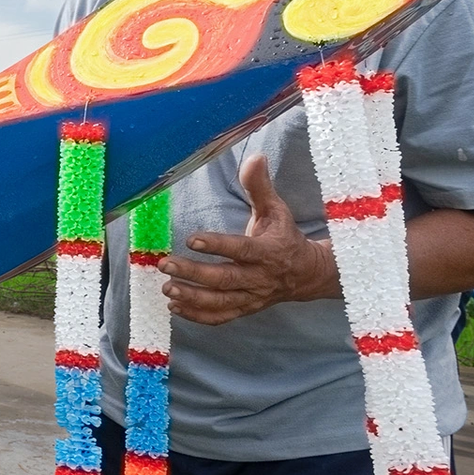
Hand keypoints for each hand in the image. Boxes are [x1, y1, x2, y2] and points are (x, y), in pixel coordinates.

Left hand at [159, 154, 338, 324]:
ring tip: (166, 287)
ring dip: (192, 297)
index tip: (192, 239)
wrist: (307, 274)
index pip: (242, 249)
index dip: (218, 245)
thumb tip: (255, 157)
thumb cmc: (285, 237)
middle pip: (225, 279)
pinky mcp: (246, 308)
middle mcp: (260, 277)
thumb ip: (260, 187)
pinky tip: (174, 306)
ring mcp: (252, 296)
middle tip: (165, 264)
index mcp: (268, 251)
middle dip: (194, 274)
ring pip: (221, 302)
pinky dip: (198, 315)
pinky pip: (221, 317)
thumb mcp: (277, 210)